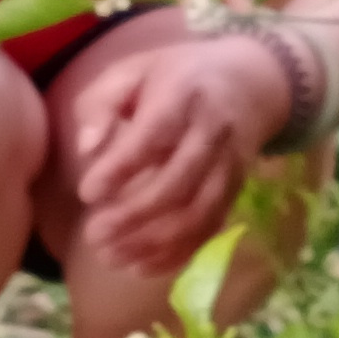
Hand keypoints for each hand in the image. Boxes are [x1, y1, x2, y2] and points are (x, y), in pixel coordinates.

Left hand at [60, 34, 289, 276]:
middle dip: (134, 216)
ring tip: (110, 257)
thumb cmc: (177, 75)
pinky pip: (209, 229)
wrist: (251, 84)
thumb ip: (102, 104)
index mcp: (184, 95)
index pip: (154, 135)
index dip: (121, 168)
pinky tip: (141, 267)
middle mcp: (213, 134)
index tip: (87, 192)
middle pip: (178, 184)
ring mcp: (230, 167)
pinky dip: (177, 254)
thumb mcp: (133, 69)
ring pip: (196, 215)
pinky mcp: (235, 192)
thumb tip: (87, 149)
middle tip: (93, 234)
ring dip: (152, 244)